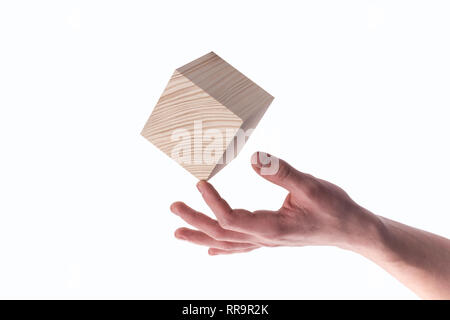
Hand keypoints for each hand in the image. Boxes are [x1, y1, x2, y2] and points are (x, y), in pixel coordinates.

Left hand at [170, 152, 382, 254]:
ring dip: (201, 235)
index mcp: (272, 227)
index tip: (199, 181)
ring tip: (178, 231)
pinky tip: (210, 250)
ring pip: (227, 242)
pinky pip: (240, 247)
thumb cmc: (335, 209)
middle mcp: (265, 239)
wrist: (353, 231)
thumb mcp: (312, 187)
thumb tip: (254, 158)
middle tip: (173, 207)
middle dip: (195, 220)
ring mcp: (266, 242)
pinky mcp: (271, 239)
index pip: (231, 218)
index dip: (212, 201)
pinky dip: (221, 247)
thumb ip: (282, 173)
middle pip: (221, 233)